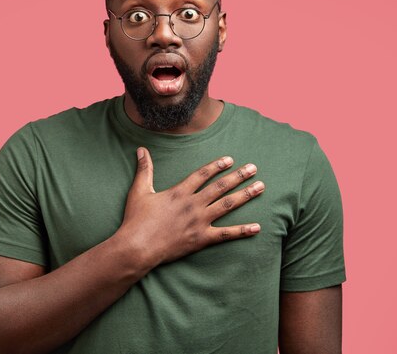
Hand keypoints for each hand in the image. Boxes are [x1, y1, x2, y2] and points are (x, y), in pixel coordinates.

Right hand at [117, 147, 264, 268]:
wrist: (137, 246)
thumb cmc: (136, 220)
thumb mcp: (139, 191)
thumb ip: (144, 170)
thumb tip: (141, 150)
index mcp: (179, 192)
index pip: (203, 174)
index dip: (217, 166)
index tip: (230, 160)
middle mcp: (193, 204)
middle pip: (220, 186)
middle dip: (239, 176)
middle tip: (254, 168)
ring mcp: (199, 221)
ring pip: (227, 205)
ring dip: (245, 195)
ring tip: (260, 187)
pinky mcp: (201, 238)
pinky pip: (226, 234)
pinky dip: (242, 231)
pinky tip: (257, 227)